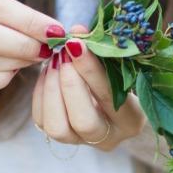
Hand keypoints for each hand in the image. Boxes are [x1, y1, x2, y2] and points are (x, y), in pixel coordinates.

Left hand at [32, 25, 145, 151]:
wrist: (111, 94)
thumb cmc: (121, 74)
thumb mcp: (118, 63)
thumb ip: (100, 50)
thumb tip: (77, 31)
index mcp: (131, 120)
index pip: (110, 98)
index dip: (91, 71)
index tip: (77, 45)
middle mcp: (108, 138)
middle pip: (83, 121)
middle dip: (69, 86)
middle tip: (63, 56)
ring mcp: (81, 141)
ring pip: (57, 128)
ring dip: (51, 91)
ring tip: (53, 62)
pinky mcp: (60, 136)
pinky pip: (41, 121)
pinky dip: (41, 93)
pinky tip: (47, 72)